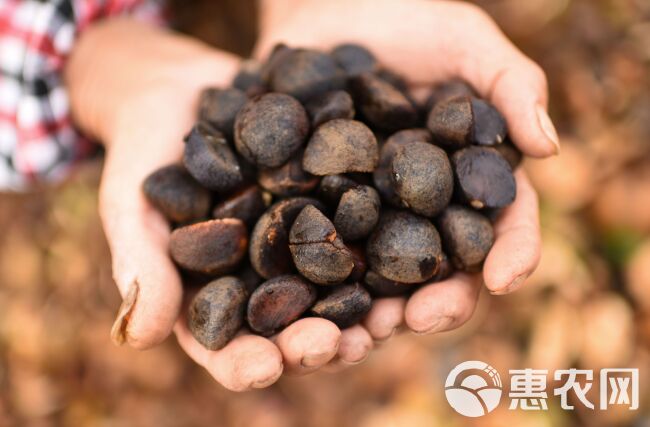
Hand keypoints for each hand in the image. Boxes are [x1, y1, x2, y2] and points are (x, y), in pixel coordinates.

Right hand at [65, 18, 350, 389]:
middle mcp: (267, 283)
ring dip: (365, 313)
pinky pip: (365, 234)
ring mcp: (305, 248)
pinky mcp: (336, 208)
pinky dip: (386, 249)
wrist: (185, 90)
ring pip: (339, 296)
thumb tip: (140, 337)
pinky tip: (410, 252)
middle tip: (337, 345)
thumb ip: (140, 263)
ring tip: (387, 317)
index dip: (247, 365)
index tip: (265, 367)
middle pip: (295, 332)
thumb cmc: (145, 151)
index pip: (229, 350)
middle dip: (316, 345)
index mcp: (216, 299)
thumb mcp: (131, 203)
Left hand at [254, 0, 554, 365]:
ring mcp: (364, 210)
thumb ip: (511, 87)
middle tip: (421, 319)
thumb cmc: (406, 17)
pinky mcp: (311, 204)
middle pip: (437, 267)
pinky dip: (309, 278)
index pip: (499, 224)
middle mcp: (418, 206)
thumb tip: (549, 148)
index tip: (505, 279)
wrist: (325, 7)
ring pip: (375, 274)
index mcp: (466, 177)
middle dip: (435, 300)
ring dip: (371, 309)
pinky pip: (312, 247)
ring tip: (361, 331)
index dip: (510, 254)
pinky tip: (300, 300)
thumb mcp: (464, 41)